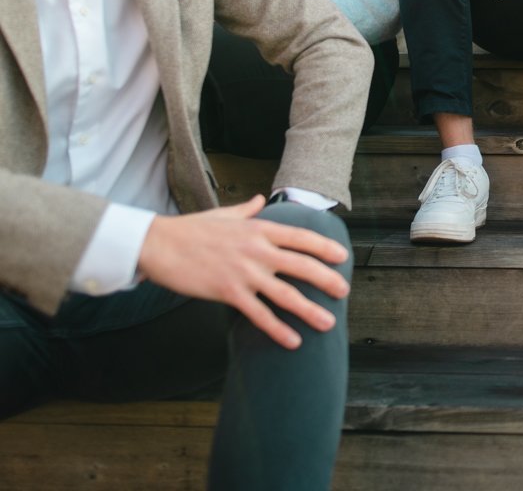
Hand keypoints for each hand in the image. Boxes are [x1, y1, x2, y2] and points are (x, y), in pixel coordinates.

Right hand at [137, 195, 349, 349]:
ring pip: (286, 295)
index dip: (325, 246)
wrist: (158, 244)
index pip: (301, 237)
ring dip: (310, 311)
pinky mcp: (228, 293)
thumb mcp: (223, 214)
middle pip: (302, 266)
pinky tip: (293, 341)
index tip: (343, 256)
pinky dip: (278, 329)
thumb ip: (246, 210)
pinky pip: (259, 315)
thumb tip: (259, 200)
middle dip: (327, 280)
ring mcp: (244, 272)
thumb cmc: (190, 229)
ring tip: (328, 323)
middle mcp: (257, 250)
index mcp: (258, 228)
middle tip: (345, 291)